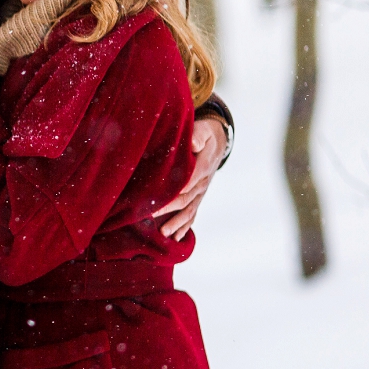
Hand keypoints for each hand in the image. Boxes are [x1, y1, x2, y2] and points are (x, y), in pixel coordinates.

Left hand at [153, 118, 229, 239]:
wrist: (217, 142)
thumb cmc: (205, 134)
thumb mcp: (204, 130)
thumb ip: (199, 135)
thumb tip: (193, 143)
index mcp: (203, 166)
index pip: (189, 180)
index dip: (175, 189)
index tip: (159, 195)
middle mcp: (202, 183)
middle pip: (186, 198)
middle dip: (169, 209)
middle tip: (151, 216)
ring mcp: (201, 192)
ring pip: (189, 210)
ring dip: (177, 223)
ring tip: (164, 234)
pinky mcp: (198, 197)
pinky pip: (192, 214)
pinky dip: (185, 227)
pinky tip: (176, 238)